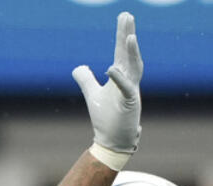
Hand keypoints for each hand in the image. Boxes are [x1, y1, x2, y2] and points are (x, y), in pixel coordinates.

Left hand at [72, 12, 142, 154]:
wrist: (112, 141)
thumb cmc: (106, 119)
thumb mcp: (92, 95)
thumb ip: (86, 80)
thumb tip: (79, 67)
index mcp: (121, 77)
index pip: (121, 52)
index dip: (122, 35)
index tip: (124, 17)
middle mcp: (128, 81)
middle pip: (128, 54)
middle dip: (128, 35)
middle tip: (127, 16)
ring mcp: (131, 92)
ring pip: (134, 68)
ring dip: (132, 53)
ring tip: (129, 37)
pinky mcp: (129, 105)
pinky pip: (126, 89)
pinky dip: (119, 79)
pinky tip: (112, 68)